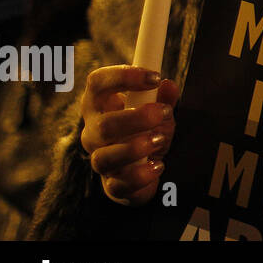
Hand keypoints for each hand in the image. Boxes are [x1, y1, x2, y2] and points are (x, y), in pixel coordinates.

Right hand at [78, 66, 178, 205]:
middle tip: (162, 113)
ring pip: (105, 157)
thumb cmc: (146, 132)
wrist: (143, 170)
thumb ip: (164, 99)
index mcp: (100, 106)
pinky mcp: (111, 185)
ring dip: (135, 148)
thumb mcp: (159, 112)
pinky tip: (157, 165)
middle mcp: (93, 133)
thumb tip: (168, 86)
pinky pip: (119, 184)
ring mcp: (100, 160)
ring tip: (159, 141)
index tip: (154, 77)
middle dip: (136, 118)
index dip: (122, 76)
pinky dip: (141, 175)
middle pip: (102, 125)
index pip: (97, 83)